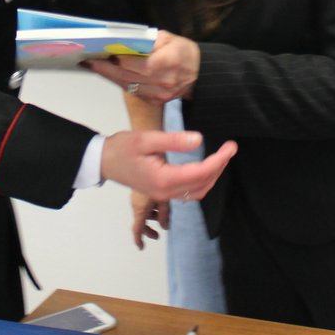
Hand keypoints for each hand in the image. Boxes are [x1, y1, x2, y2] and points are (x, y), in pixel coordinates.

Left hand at [88, 30, 200, 102]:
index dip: (119, 58)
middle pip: (127, 76)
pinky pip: (133, 91)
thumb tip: (126, 42)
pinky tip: (110, 74)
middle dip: (106, 68)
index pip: (136, 63)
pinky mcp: (156, 100)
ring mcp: (159, 93)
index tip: (104, 51)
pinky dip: (120, 82)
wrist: (200, 74)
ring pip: (127, 85)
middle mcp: (163, 80)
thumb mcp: (169, 38)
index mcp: (167, 62)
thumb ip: (148, 40)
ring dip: (109, 76)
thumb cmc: (184, 52)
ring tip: (94, 66)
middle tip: (89, 61)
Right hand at [100, 129, 236, 202]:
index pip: (200, 172)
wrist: (103, 161)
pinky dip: (203, 182)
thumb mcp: (146, 139)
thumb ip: (173, 140)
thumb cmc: (122, 148)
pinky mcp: (162, 193)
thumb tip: (199, 140)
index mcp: (163, 179)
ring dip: (213, 176)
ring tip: (222, 157)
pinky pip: (189, 193)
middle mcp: (166, 192)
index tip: (231, 147)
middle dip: (220, 167)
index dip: (219, 160)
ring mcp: (164, 195)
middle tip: (230, 148)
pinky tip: (207, 168)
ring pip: (198, 192)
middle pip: (202, 184)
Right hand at [130, 189, 170, 248]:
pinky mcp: (138, 192)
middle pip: (140, 222)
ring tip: (165, 216)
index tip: (141, 248)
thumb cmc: (157, 183)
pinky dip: (150, 209)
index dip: (138, 240)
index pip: (137, 229)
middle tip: (157, 236)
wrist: (148, 165)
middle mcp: (135, 205)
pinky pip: (142, 205)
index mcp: (140, 209)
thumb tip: (165, 227)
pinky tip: (160, 206)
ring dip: (152, 217)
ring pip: (142, 213)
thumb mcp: (164, 202)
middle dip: (148, 230)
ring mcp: (135, 198)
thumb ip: (164, 216)